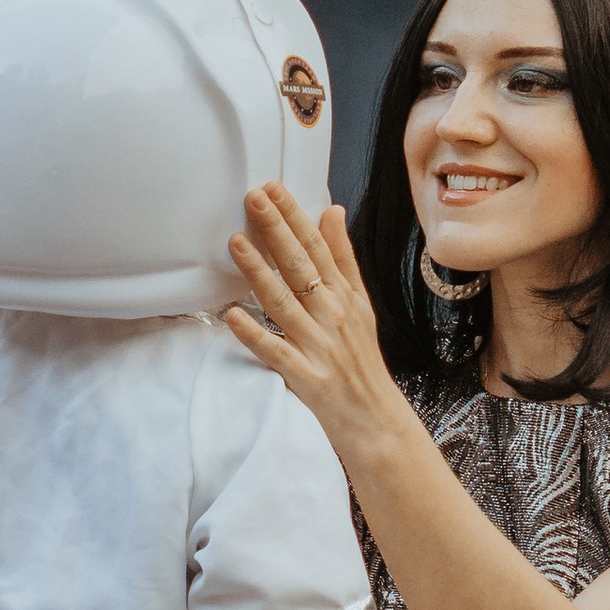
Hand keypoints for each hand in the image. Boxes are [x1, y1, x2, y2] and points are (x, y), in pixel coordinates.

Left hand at [223, 186, 412, 469]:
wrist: (376, 420)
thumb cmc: (362, 362)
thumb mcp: (361, 304)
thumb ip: (343, 259)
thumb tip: (332, 212)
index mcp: (344, 297)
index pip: (317, 248)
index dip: (295, 217)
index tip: (274, 189)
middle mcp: (332, 316)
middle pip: (301, 267)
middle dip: (277, 230)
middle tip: (254, 198)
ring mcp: (319, 346)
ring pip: (284, 303)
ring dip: (259, 272)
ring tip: (236, 243)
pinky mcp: (306, 377)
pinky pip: (276, 353)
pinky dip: (255, 335)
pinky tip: (233, 317)